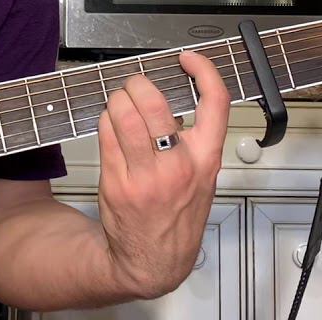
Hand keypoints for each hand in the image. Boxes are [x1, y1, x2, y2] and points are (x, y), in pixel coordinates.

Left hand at [95, 51, 229, 298]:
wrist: (153, 261)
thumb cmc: (177, 215)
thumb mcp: (204, 178)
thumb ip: (198, 140)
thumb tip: (181, 95)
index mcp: (206, 159)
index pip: (215, 102)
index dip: (203, 70)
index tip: (189, 59)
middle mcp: (178, 165)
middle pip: (153, 102)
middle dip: (139, 84)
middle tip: (137, 87)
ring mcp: (145, 175)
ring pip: (123, 114)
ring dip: (117, 99)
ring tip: (121, 105)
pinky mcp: (117, 182)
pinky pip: (105, 133)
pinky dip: (105, 120)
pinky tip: (111, 127)